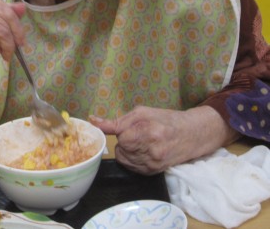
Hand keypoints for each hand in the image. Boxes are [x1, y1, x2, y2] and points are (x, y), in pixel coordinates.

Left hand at [89, 105, 237, 174]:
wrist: (192, 135)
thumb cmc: (165, 119)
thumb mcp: (142, 113)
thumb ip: (117, 120)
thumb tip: (93, 121)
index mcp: (147, 131)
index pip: (119, 136)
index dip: (120, 131)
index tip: (123, 128)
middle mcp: (150, 149)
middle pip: (121, 148)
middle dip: (125, 140)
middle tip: (137, 134)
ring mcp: (152, 163)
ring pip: (123, 158)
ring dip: (127, 150)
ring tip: (142, 142)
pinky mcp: (153, 172)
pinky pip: (131, 166)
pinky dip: (132, 159)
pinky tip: (143, 151)